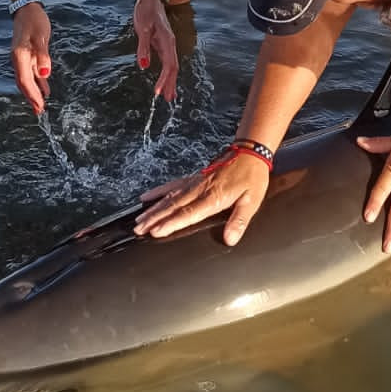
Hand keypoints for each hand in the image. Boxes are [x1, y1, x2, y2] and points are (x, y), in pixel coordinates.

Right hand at [10, 2, 51, 114]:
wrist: (27, 9)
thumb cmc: (34, 21)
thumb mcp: (41, 36)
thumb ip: (43, 55)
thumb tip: (45, 74)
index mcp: (20, 56)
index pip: (25, 80)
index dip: (32, 95)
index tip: (39, 106)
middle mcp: (19, 59)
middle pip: (24, 83)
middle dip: (31, 98)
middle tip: (39, 111)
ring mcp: (22, 58)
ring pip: (27, 80)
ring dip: (33, 93)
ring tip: (40, 106)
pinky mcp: (28, 56)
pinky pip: (31, 73)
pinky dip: (37, 83)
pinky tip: (44, 90)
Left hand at [133, 0, 178, 101]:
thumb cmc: (146, 12)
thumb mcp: (142, 28)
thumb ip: (143, 47)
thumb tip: (144, 66)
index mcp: (167, 41)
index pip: (169, 65)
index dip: (165, 79)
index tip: (158, 92)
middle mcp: (169, 45)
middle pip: (173, 68)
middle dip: (170, 84)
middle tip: (168, 99)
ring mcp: (166, 45)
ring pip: (171, 66)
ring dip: (170, 81)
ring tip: (170, 96)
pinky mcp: (162, 45)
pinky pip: (167, 62)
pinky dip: (167, 73)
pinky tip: (165, 80)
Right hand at [135, 151, 270, 245]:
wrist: (249, 152)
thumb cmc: (252, 177)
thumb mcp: (252, 200)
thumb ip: (239, 220)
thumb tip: (230, 239)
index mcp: (213, 197)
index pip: (188, 213)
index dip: (172, 223)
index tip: (156, 231)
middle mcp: (200, 189)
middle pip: (173, 206)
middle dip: (154, 219)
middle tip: (139, 230)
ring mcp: (194, 183)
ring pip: (169, 197)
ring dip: (153, 209)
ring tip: (139, 220)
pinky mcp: (193, 178)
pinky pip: (172, 186)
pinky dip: (158, 192)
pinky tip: (146, 197)